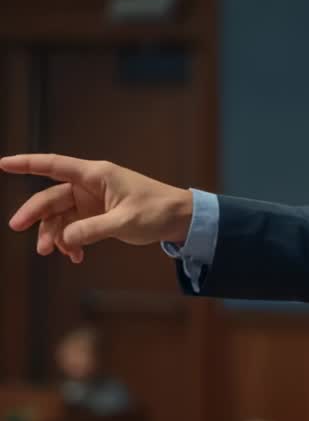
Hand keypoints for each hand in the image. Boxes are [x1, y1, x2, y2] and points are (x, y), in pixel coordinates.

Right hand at [0, 154, 193, 263]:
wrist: (179, 219)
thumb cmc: (157, 211)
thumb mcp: (125, 222)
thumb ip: (93, 229)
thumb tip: (65, 238)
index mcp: (95, 175)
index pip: (54, 165)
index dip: (27, 164)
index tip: (3, 164)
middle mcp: (90, 185)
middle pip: (52, 197)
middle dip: (35, 214)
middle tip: (16, 228)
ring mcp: (92, 201)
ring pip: (61, 216)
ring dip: (55, 235)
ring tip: (55, 254)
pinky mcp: (97, 216)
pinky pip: (75, 228)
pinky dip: (72, 242)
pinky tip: (76, 256)